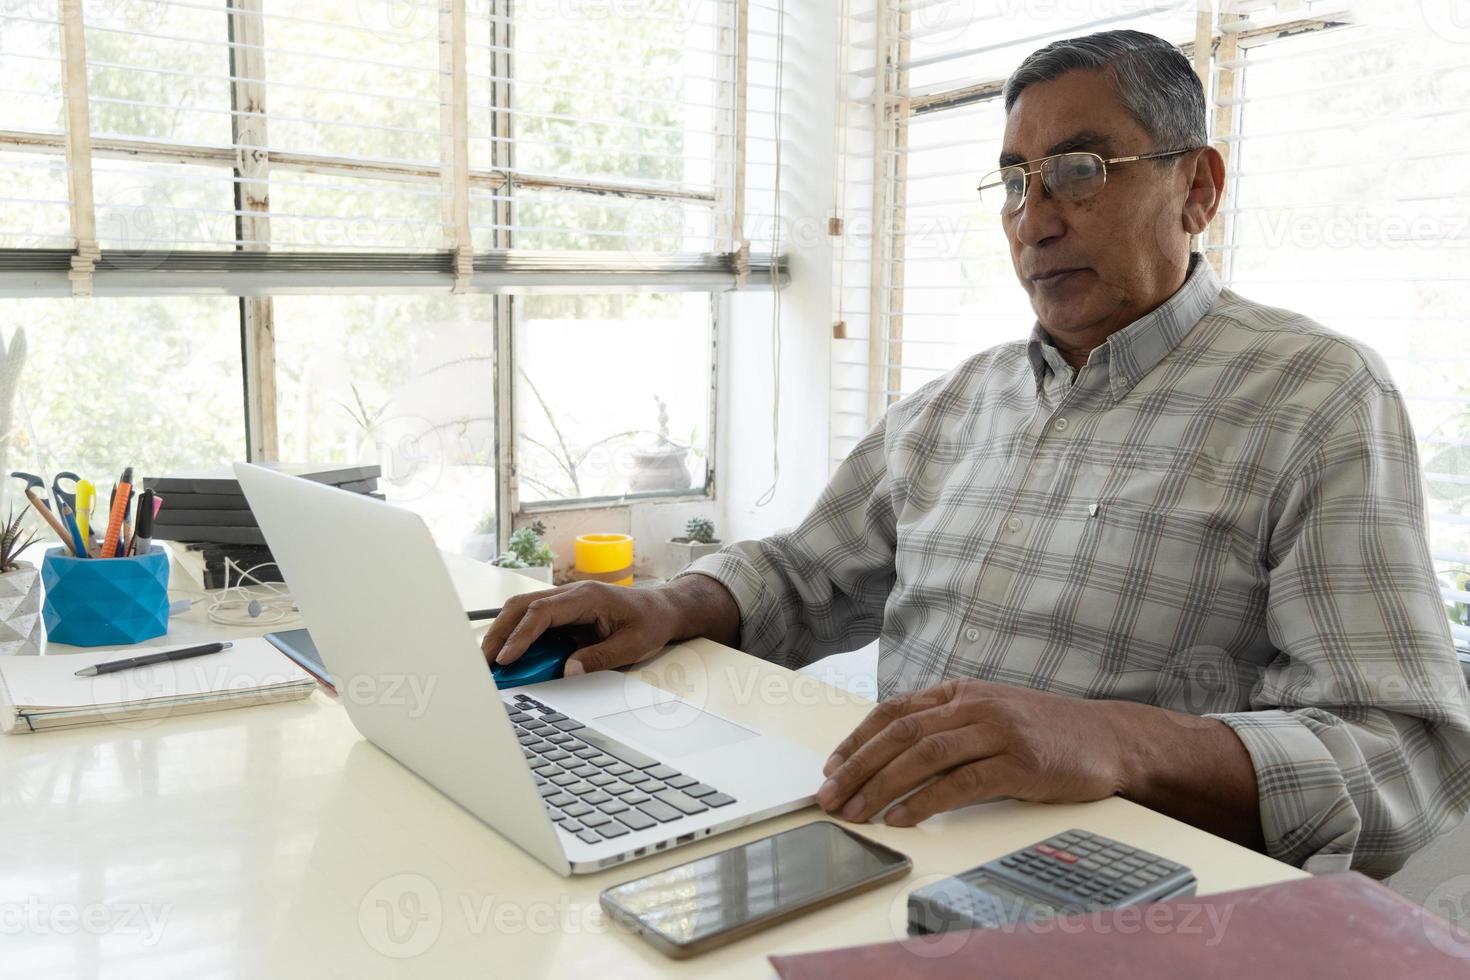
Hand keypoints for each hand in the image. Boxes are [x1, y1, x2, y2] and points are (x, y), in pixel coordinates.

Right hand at [479, 581, 683, 674]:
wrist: (662, 609)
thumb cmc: (650, 622)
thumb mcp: (633, 645)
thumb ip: (600, 658)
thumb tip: (568, 672)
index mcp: (587, 597)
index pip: (542, 612)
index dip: (520, 635)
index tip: (506, 659)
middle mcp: (571, 594)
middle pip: (522, 606)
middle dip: (499, 633)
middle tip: (484, 662)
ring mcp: (566, 601)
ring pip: (522, 610)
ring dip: (502, 633)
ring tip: (488, 662)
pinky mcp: (564, 612)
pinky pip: (533, 620)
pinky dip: (516, 636)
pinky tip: (508, 657)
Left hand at [815, 678, 1124, 825]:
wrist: (1110, 738)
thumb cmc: (1046, 732)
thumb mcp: (991, 715)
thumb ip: (948, 726)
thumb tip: (891, 758)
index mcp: (962, 692)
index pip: (894, 711)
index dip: (857, 739)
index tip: (831, 767)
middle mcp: (976, 705)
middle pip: (901, 733)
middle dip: (858, 766)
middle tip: (831, 796)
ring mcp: (999, 731)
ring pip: (925, 755)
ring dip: (883, 786)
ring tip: (857, 811)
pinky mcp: (1021, 763)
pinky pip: (962, 783)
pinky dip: (926, 801)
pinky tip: (903, 818)